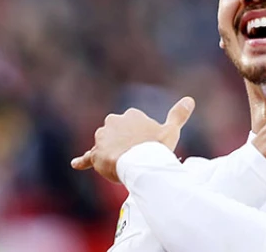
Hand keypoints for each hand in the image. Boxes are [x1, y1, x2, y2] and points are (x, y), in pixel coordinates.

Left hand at [71, 97, 195, 182]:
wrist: (141, 163)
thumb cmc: (157, 146)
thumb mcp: (171, 130)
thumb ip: (179, 115)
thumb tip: (190, 99)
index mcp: (131, 114)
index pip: (133, 123)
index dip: (140, 137)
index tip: (147, 146)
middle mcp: (114, 121)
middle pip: (117, 133)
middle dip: (123, 142)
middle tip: (137, 156)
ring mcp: (103, 137)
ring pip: (105, 145)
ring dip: (111, 152)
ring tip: (123, 165)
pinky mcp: (96, 154)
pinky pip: (89, 157)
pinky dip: (83, 160)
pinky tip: (75, 164)